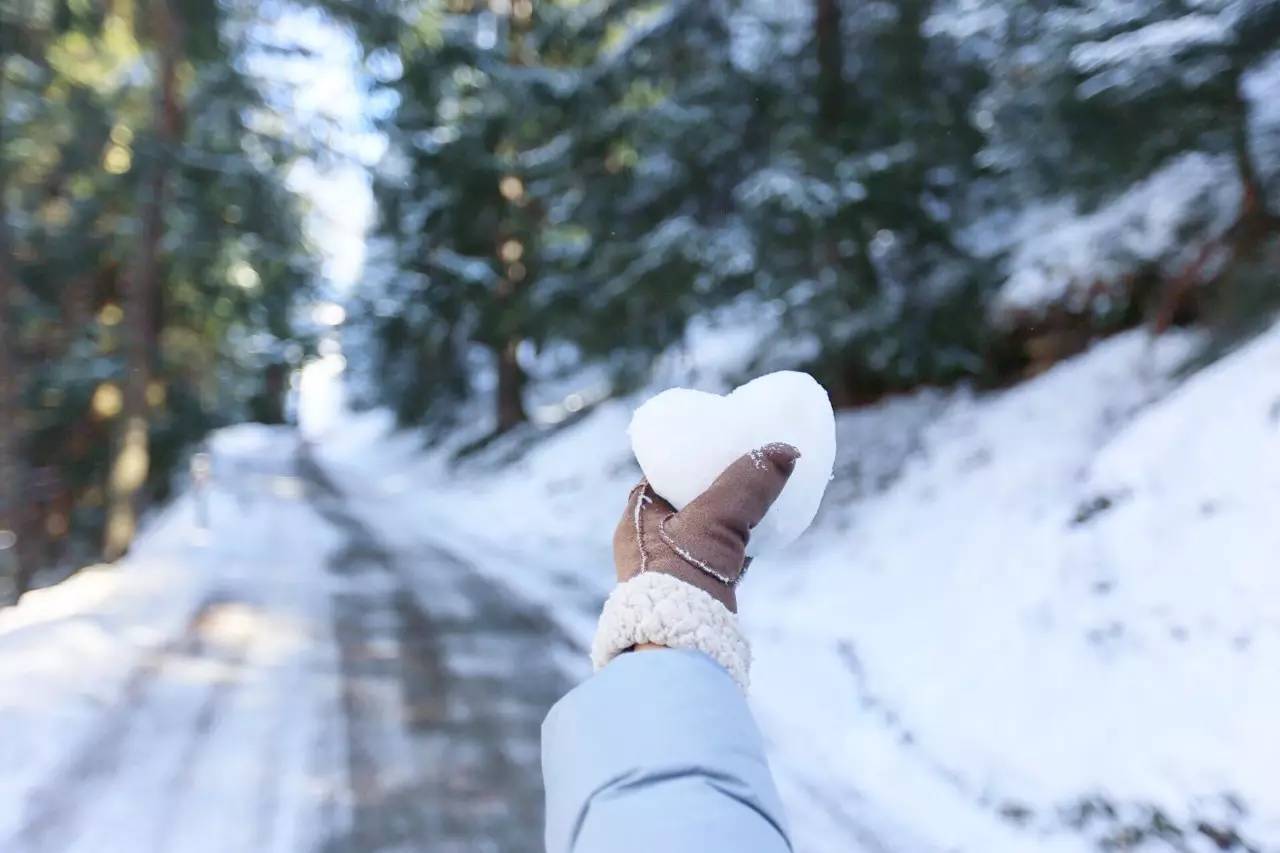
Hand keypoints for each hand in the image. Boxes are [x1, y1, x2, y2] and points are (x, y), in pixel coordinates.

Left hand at [612, 443, 799, 612]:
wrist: (679, 643)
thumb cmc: (684, 573)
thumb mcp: (717, 517)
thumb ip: (749, 483)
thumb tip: (786, 451)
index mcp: (637, 514)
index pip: (665, 473)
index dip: (693, 458)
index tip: (722, 449)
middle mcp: (643, 541)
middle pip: (685, 501)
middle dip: (714, 489)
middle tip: (746, 475)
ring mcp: (663, 569)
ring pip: (699, 531)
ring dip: (724, 520)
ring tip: (756, 504)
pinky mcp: (685, 593)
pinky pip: (710, 558)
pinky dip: (730, 546)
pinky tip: (753, 542)